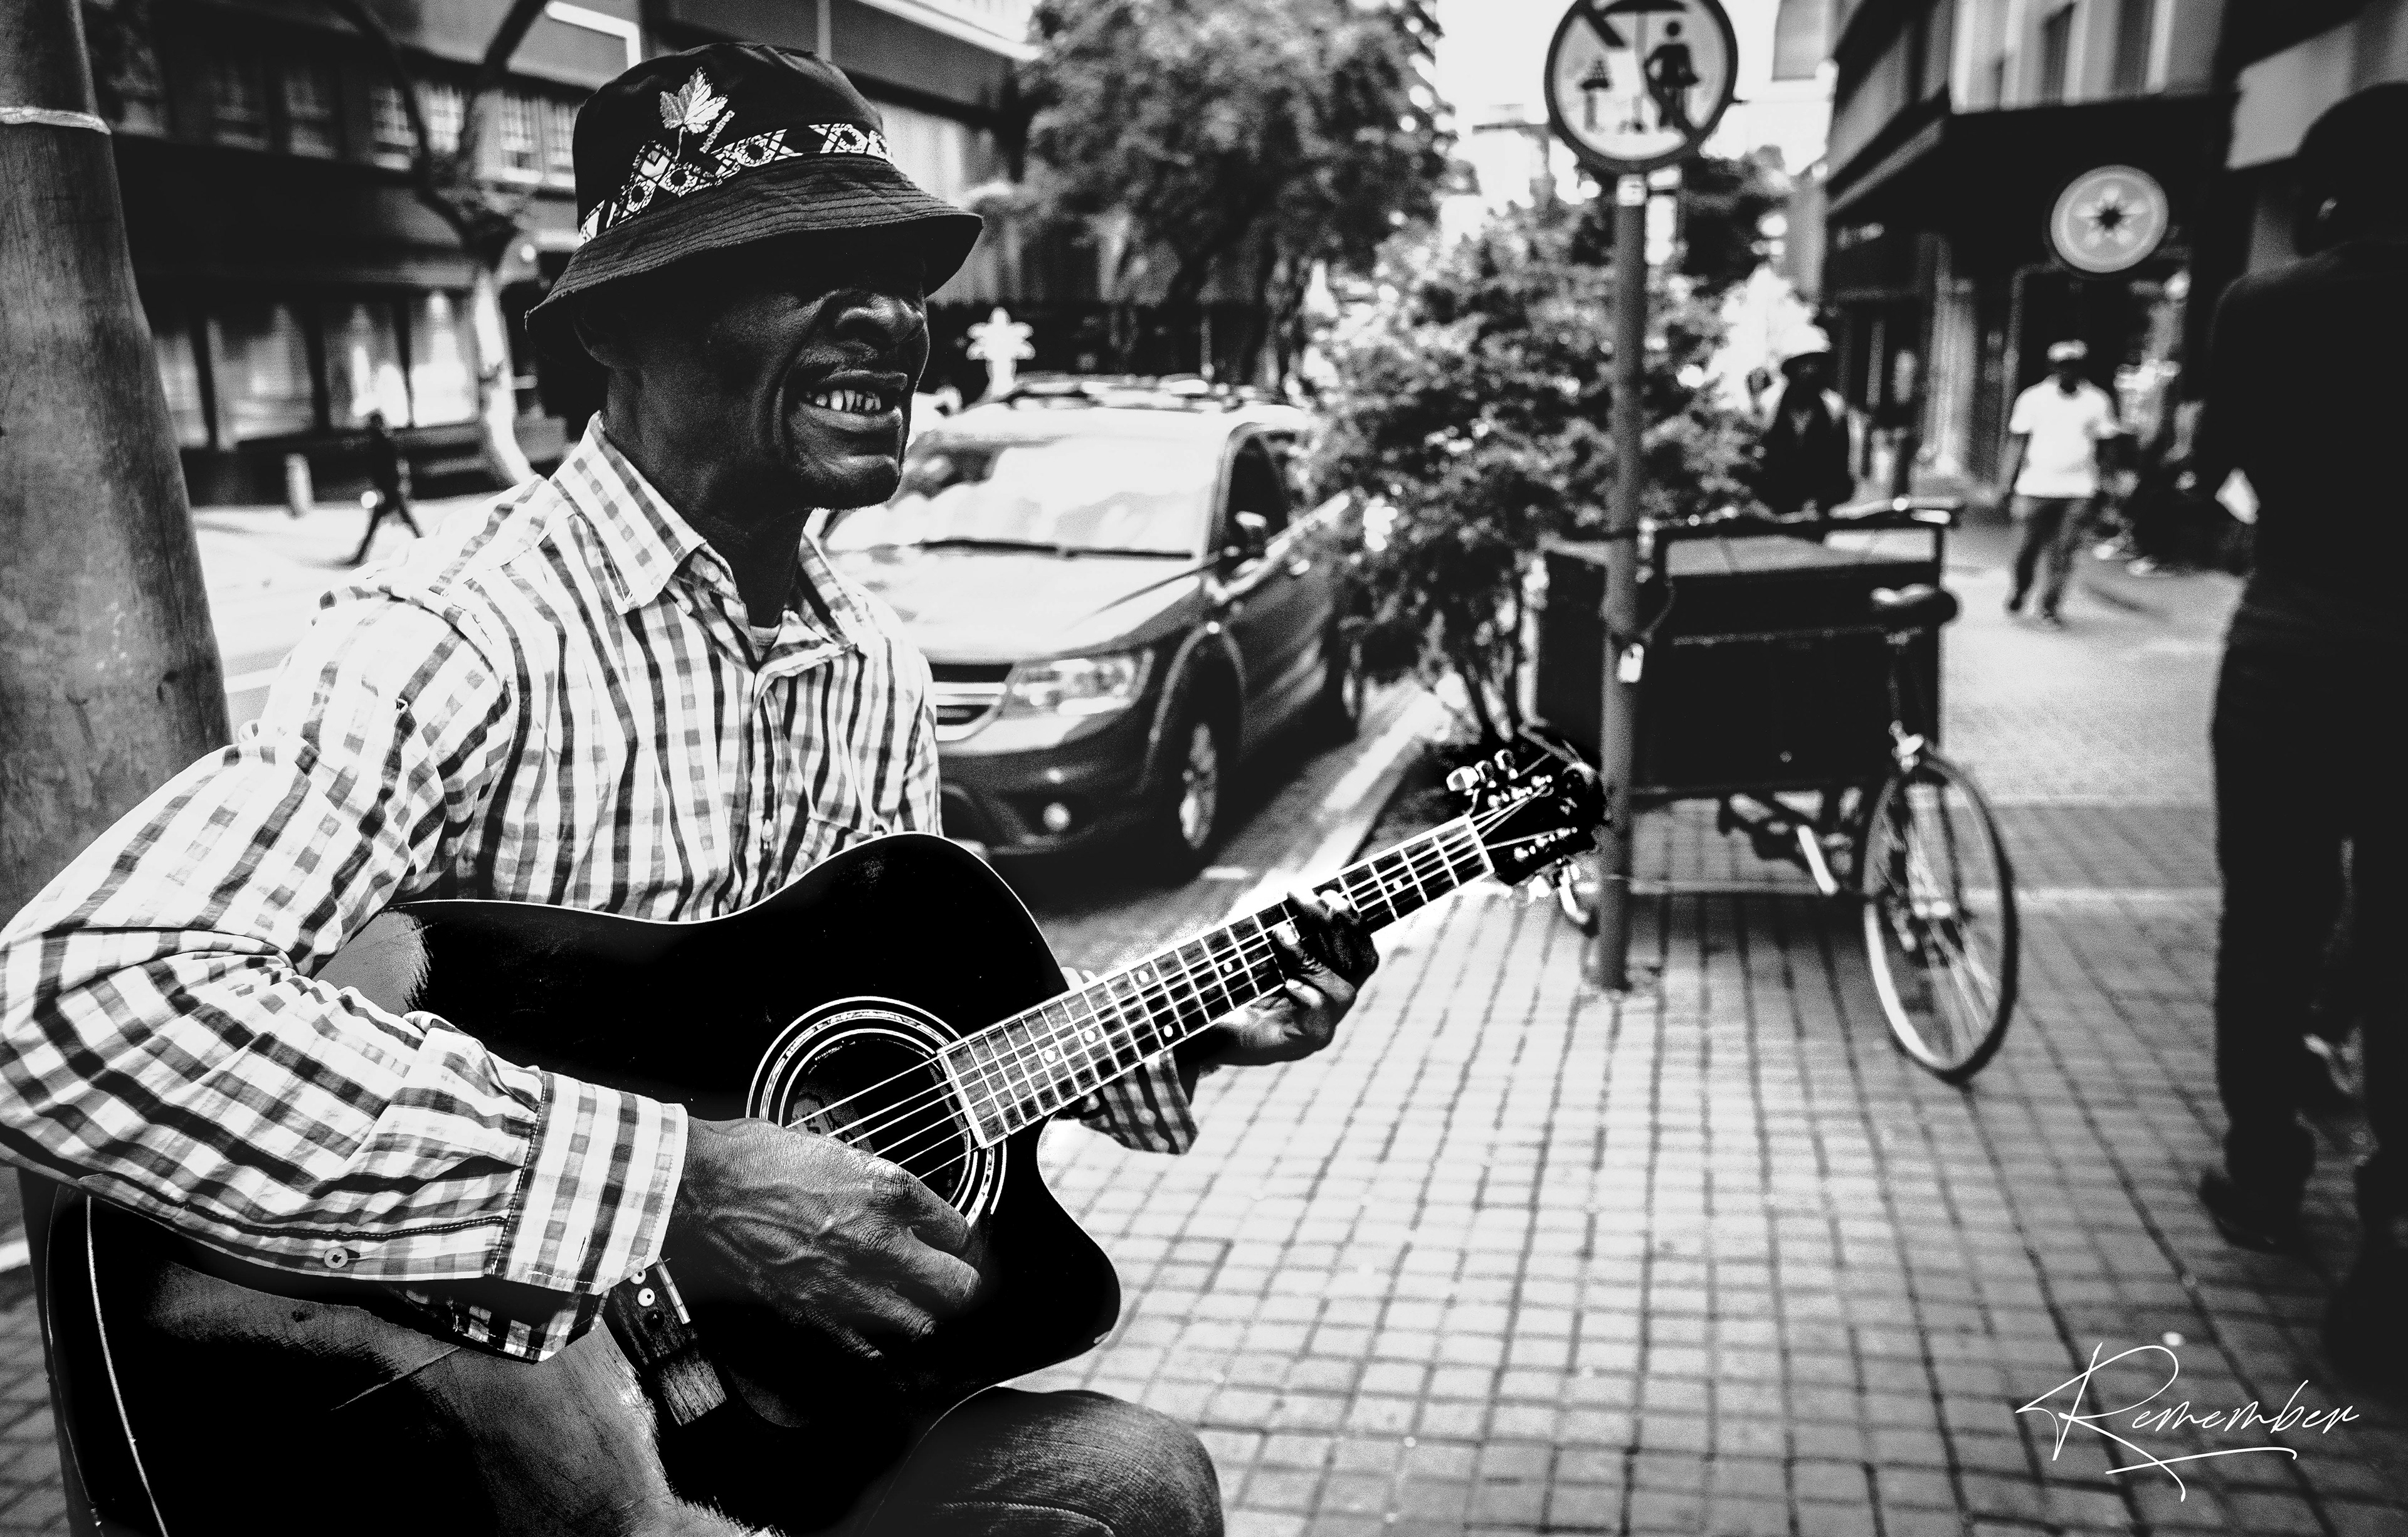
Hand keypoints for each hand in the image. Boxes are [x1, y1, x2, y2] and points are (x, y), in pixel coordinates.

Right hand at [664, 1117, 978, 1360]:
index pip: (957, 1228)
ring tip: (916, 1302)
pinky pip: (870, 1347)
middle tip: (954, 1276)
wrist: (696, 1191)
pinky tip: (873, 1326)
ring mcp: (850, 1286)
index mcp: (889, 1190)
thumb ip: (871, 1180)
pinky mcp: (815, 1316)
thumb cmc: (750, 1159)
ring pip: (923, 1323)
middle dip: (962, 1281)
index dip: (955, 1234)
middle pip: (959, 1285)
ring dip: (924, 1312)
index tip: (949, 1236)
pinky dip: (877, 1341)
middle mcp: (880, 1243)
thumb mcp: (831, 1148)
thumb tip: (890, 1198)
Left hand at [1211, 885, 1377, 1066]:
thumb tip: (1296, 889)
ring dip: (1310, 957)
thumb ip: (1285, 922)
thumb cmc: (1236, 981)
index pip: (1363, 952)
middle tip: (1299, 896)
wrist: (1206, 1025)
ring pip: (1342, 992)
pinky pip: (1321, 1022)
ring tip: (1279, 934)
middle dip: (1330, 923)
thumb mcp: (1263, 945)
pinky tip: (1287, 982)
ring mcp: (1322, 1025)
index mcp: (1332, 978)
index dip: (1354, 921)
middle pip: (1356, 963)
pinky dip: (1307, 997)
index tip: (1330, 892)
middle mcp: (1333, 1002)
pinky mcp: (1302, 1044)